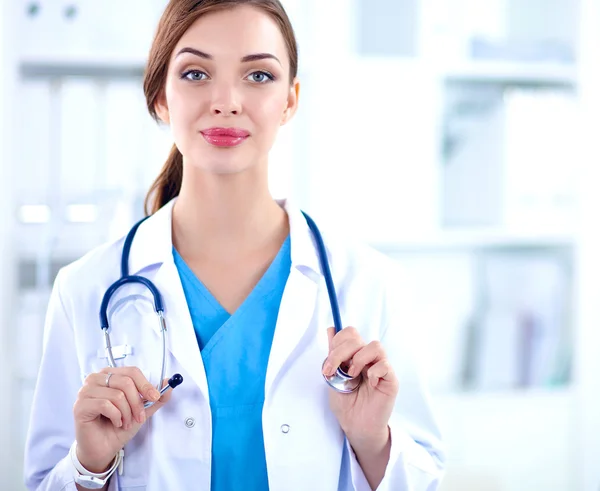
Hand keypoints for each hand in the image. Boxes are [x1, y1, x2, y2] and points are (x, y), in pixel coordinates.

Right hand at [73, 367, 172, 472]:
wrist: (103, 448)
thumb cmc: (118, 426)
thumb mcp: (142, 410)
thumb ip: (155, 397)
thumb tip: (169, 382)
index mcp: (110, 374)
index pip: (132, 371)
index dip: (146, 384)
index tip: (155, 397)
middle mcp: (96, 379)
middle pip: (126, 382)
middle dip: (137, 403)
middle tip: (139, 417)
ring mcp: (85, 391)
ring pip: (117, 394)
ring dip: (127, 413)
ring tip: (125, 422)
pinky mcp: (80, 405)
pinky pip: (106, 405)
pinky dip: (116, 417)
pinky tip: (115, 423)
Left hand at [323, 327, 398, 444]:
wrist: (355, 425)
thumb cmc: (346, 403)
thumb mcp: (333, 376)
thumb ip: (333, 354)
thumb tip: (331, 329)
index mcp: (354, 354)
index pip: (349, 334)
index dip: (336, 343)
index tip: (327, 365)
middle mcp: (368, 357)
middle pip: (357, 338)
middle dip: (340, 353)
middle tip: (333, 372)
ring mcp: (380, 367)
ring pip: (375, 346)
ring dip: (359, 359)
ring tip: (352, 375)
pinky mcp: (390, 379)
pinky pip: (385, 365)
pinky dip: (374, 372)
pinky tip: (368, 383)